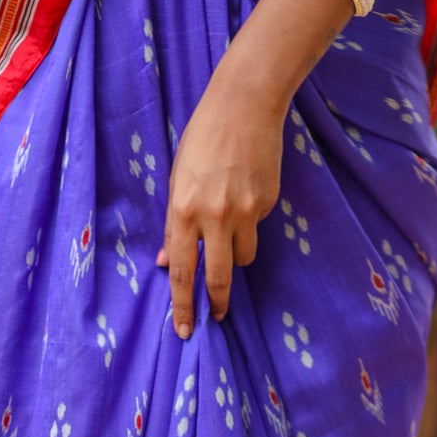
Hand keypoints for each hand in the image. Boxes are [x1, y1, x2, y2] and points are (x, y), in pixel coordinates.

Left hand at [157, 51, 286, 337]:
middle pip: (218, 278)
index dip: (183, 305)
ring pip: (243, 258)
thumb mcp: (177, 180)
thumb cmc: (202, 140)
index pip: (183, 272)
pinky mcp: (267, 204)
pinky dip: (249, 222)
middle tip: (216, 317)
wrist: (245, 106)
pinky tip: (245, 191)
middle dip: (216, 303)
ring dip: (234, 256)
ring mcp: (246, 212)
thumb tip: (169, 261)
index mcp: (184, 210)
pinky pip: (256, 228)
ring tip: (229, 229)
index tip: (185, 330)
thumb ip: (174, 225)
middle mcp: (215, 216)